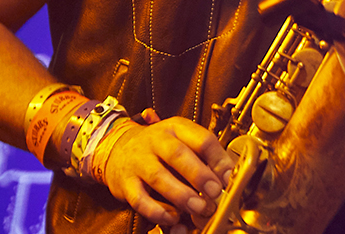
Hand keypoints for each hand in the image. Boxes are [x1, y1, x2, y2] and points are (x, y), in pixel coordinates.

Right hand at [96, 111, 233, 230]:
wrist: (117, 148)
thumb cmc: (157, 146)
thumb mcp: (182, 139)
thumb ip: (203, 155)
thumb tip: (227, 175)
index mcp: (177, 128)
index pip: (202, 139)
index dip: (218, 159)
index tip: (227, 177)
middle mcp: (156, 141)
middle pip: (178, 155)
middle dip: (200, 175)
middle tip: (214, 192)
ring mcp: (138, 162)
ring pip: (159, 177)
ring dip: (182, 195)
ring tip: (198, 207)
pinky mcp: (125, 183)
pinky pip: (140, 199)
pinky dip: (157, 211)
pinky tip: (171, 217)